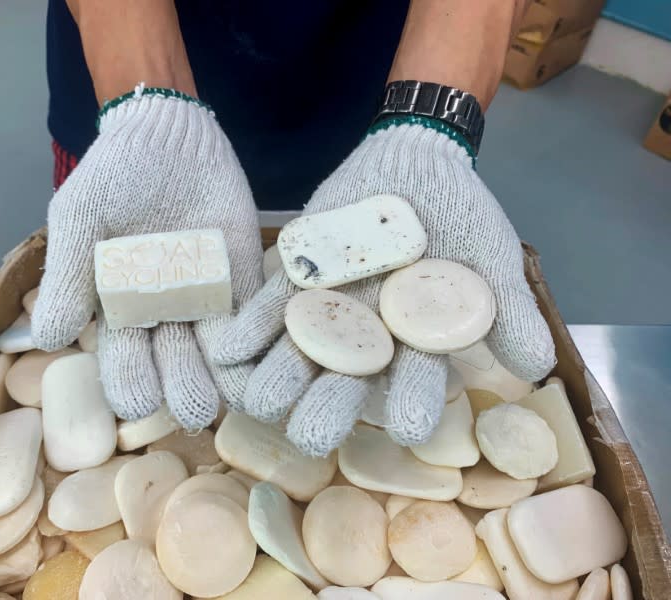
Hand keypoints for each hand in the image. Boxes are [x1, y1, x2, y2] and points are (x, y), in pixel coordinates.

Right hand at [32, 87, 263, 428]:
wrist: (167, 134)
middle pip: (175, 360)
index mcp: (122, 310)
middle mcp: (167, 313)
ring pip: (217, 346)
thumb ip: (68, 275)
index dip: (130, 380)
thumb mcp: (80, 218)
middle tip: (192, 411)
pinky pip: (255, 310)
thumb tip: (50, 339)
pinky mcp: (245, 275)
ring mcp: (209, 296)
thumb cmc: (114, 176)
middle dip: (182, 386)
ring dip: (225, 373)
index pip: (125, 357)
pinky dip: (259, 333)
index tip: (138, 402)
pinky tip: (265, 354)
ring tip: (233, 398)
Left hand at [215, 120, 554, 455]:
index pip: (416, 382)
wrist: (412, 160)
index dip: (414, 403)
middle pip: (345, 383)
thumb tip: (539, 367)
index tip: (410, 429)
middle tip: (313, 436)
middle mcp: (366, 340)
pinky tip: (228, 349)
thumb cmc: (458, 214)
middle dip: (329, 409)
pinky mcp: (293, 282)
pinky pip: (266, 309)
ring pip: (298, 355)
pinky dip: (249, 327)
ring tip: (260, 401)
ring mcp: (326, 311)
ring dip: (279, 377)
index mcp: (414, 345)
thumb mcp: (492, 258)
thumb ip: (509, 311)